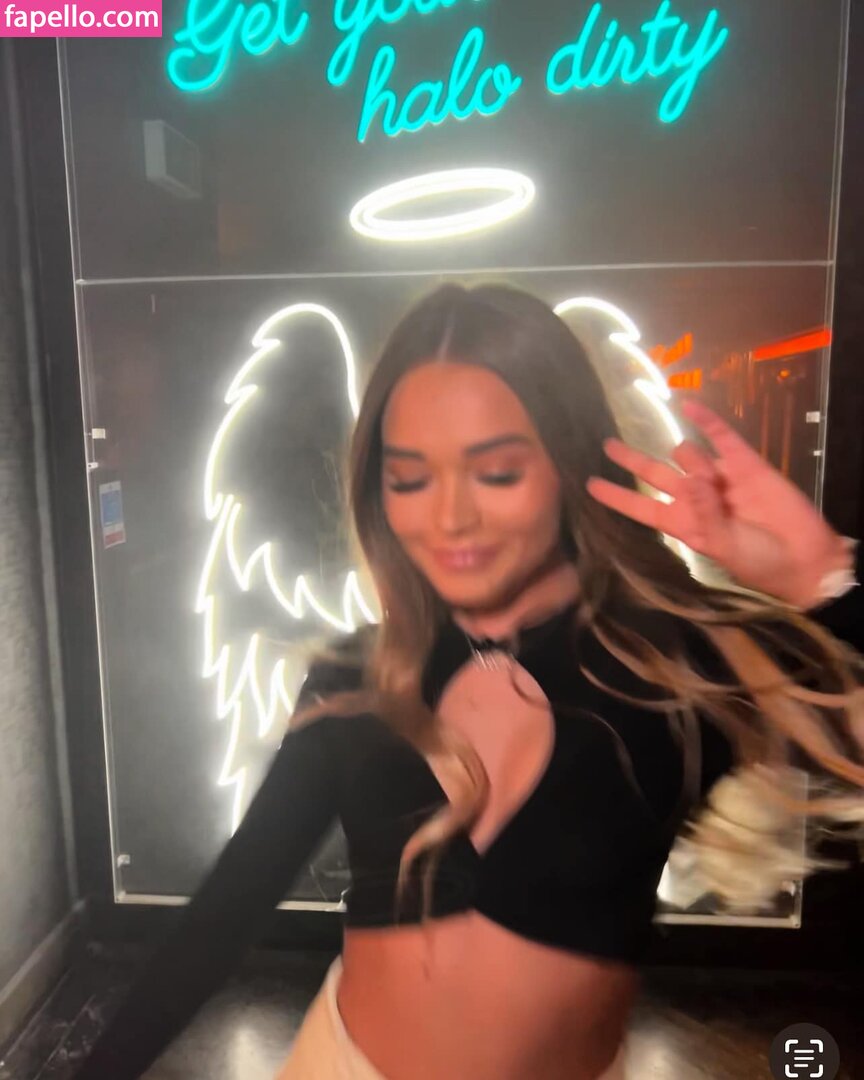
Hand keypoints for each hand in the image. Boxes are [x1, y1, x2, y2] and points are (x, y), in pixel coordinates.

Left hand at [585, 398, 850, 607]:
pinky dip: (706, 420)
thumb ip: (706, 515)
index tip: (589, 485)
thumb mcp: (725, 548)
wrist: (804, 555)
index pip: (641, 508)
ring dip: (693, 462)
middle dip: (632, 460)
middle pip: (654, 474)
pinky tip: (688, 405)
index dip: (617, 497)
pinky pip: (721, 436)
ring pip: (688, 455)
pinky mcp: (745, 462)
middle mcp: (696, 498)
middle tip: (607, 444)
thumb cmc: (758, 561)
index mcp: (684, 524)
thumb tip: (692, 479)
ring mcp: (720, 477)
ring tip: (712, 482)